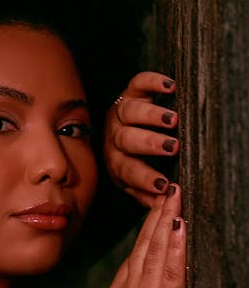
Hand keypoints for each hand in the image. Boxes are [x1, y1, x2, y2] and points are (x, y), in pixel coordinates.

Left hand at [103, 72, 178, 206]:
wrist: (115, 129)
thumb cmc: (131, 160)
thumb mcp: (132, 181)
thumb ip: (146, 193)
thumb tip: (163, 205)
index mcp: (116, 161)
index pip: (128, 170)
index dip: (145, 178)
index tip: (165, 185)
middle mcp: (115, 136)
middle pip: (128, 139)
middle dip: (149, 144)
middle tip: (172, 146)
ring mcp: (121, 113)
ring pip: (131, 111)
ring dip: (151, 116)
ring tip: (173, 120)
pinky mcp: (129, 92)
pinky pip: (138, 84)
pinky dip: (152, 82)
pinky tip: (170, 87)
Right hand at [105, 185, 185, 287]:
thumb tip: (148, 287)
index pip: (135, 253)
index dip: (148, 228)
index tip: (158, 207)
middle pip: (144, 245)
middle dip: (157, 214)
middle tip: (169, 188)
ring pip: (156, 251)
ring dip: (167, 221)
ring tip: (177, 196)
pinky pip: (170, 271)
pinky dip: (176, 247)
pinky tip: (181, 226)